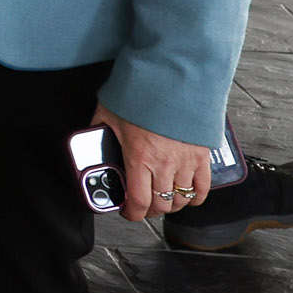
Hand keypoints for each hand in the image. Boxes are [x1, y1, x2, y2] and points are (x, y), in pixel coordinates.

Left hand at [93, 103, 211, 221]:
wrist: (171, 79)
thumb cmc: (140, 94)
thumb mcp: (108, 114)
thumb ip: (98, 133)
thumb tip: (89, 142)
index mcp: (139, 157)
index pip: (138, 201)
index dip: (132, 214)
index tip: (128, 213)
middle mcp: (164, 164)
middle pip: (161, 204)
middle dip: (150, 210)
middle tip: (142, 206)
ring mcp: (186, 161)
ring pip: (181, 199)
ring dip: (171, 204)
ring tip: (162, 200)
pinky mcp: (202, 154)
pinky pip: (203, 186)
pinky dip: (195, 196)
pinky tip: (187, 197)